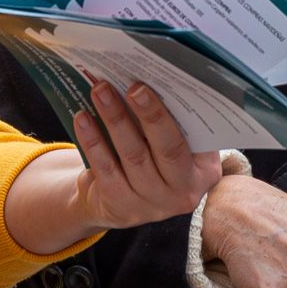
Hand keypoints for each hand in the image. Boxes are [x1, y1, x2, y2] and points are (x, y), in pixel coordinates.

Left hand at [68, 84, 224, 229]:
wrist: (119, 200)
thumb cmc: (152, 159)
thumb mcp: (174, 148)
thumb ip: (175, 124)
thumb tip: (157, 80)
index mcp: (203, 172)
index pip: (193, 141)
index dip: (175, 115)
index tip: (156, 88)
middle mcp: (182, 193)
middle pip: (167, 149)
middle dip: (150, 114)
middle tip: (133, 86)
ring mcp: (151, 205)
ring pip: (133, 156)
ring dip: (116, 119)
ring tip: (101, 91)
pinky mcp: (121, 207)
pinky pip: (106, 169)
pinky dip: (93, 141)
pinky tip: (83, 118)